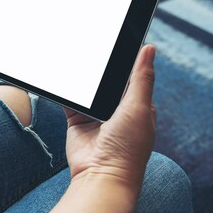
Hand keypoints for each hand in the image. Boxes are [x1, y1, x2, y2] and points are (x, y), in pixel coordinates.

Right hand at [63, 45, 156, 196]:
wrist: (100, 175)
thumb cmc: (127, 147)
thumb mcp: (139, 107)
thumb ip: (142, 78)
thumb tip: (149, 48)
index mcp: (138, 104)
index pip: (133, 75)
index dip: (126, 57)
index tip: (117, 37)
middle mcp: (117, 109)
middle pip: (107, 79)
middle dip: (101, 66)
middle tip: (92, 44)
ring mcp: (97, 115)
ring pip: (88, 88)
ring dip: (83, 78)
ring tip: (76, 56)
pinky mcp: (77, 120)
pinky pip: (70, 100)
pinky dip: (66, 91)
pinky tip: (62, 78)